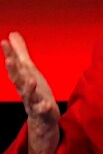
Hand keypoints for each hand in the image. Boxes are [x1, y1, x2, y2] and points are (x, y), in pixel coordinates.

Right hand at [1, 32, 59, 153]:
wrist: (42, 118)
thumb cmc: (35, 91)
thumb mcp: (28, 70)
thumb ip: (20, 53)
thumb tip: (12, 35)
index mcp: (22, 79)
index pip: (14, 65)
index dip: (9, 54)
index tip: (4, 41)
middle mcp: (25, 90)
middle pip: (18, 79)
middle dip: (13, 69)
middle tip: (10, 58)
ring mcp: (34, 102)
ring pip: (30, 95)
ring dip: (29, 88)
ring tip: (31, 79)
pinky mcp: (45, 112)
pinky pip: (44, 110)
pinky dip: (44, 107)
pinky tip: (46, 104)